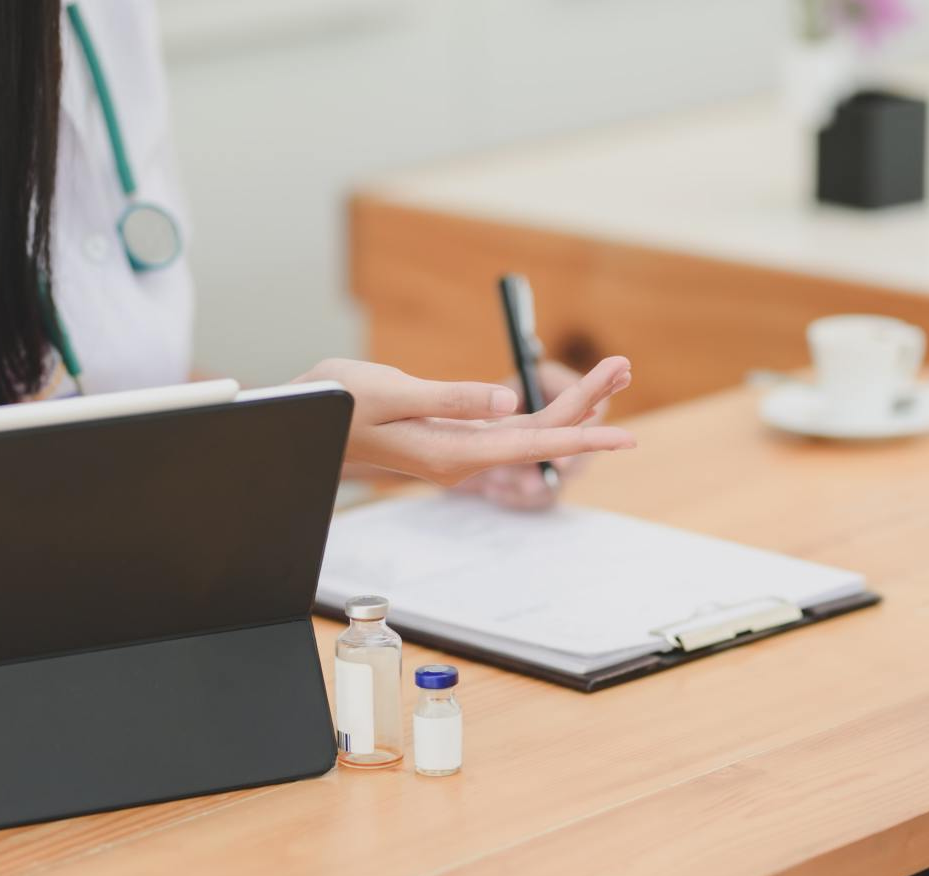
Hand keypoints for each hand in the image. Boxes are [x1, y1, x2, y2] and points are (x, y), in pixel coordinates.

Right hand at [294, 357, 634, 486]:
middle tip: (624, 365)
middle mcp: (464, 457)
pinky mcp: (454, 435)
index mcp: (453, 453)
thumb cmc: (338, 405)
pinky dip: (545, 405)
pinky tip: (569, 393)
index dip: (582, 435)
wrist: (304, 425)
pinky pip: (513, 424)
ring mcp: (461, 449)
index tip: (624, 436)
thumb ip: (452, 399)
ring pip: (531, 428)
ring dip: (573, 401)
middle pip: (541, 433)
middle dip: (588, 402)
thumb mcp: (393, 393)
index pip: (532, 444)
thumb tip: (510, 401)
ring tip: (614, 371)